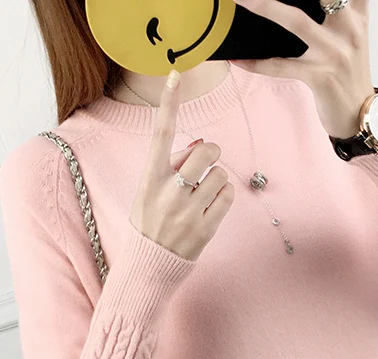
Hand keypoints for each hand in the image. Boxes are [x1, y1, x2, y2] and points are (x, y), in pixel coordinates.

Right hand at [130, 72, 235, 260]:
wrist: (149, 263)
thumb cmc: (150, 219)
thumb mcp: (149, 190)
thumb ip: (171, 165)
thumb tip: (201, 144)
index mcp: (150, 177)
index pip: (160, 133)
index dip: (168, 102)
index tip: (175, 76)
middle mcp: (168, 192)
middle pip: (205, 151)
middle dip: (212, 152)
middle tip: (208, 161)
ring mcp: (187, 212)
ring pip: (220, 175)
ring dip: (217, 178)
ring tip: (205, 192)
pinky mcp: (205, 229)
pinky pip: (227, 197)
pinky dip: (224, 196)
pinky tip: (212, 205)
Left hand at [231, 0, 374, 138]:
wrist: (361, 117)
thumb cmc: (350, 75)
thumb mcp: (352, 36)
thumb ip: (339, 9)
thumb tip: (306, 1)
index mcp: (357, 14)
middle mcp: (348, 29)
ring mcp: (334, 53)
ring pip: (295, 21)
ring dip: (264, 7)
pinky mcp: (320, 77)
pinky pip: (281, 67)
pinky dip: (257, 64)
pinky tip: (239, 58)